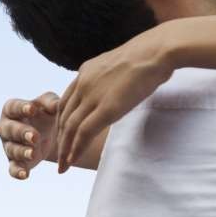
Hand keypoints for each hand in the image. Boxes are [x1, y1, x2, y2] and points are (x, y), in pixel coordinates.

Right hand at [0, 92, 59, 179]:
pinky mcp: (15, 161)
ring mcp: (8, 145)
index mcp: (11, 109)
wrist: (49, 132)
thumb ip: (51, 102)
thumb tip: (58, 105)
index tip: (32, 109)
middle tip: (34, 136)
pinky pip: (13, 168)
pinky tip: (25, 175)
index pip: (13, 107)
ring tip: (33, 154)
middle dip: (22, 133)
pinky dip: (17, 172)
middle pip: (10, 130)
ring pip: (12, 150)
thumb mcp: (49, 103)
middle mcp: (6, 127)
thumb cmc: (46, 112)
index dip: (21, 108)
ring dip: (22, 152)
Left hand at [56, 34, 175, 172]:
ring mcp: (93, 95)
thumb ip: (111, 77)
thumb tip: (119, 85)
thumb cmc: (148, 55)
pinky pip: (84, 132)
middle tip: (59, 156)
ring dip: (65, 149)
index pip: (66, 100)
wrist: (156, 51)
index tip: (63, 134)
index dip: (62, 120)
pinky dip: (76, 148)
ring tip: (64, 165)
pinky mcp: (106, 108)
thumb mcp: (120, 64)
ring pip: (70, 127)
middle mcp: (84, 83)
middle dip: (60, 138)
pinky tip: (72, 160)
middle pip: (64, 116)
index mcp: (86, 70)